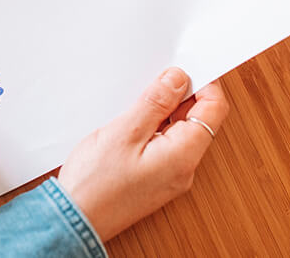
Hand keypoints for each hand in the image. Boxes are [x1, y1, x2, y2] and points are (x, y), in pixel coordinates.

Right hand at [57, 68, 228, 241]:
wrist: (76, 220)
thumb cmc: (96, 184)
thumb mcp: (125, 131)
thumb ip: (156, 102)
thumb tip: (178, 79)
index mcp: (183, 155)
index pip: (214, 109)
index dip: (203, 83)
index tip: (181, 70)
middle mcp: (184, 168)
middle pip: (199, 120)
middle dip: (180, 96)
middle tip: (153, 84)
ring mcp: (171, 175)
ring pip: (180, 131)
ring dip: (164, 112)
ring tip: (137, 106)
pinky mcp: (157, 178)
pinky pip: (166, 144)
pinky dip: (155, 128)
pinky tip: (132, 124)